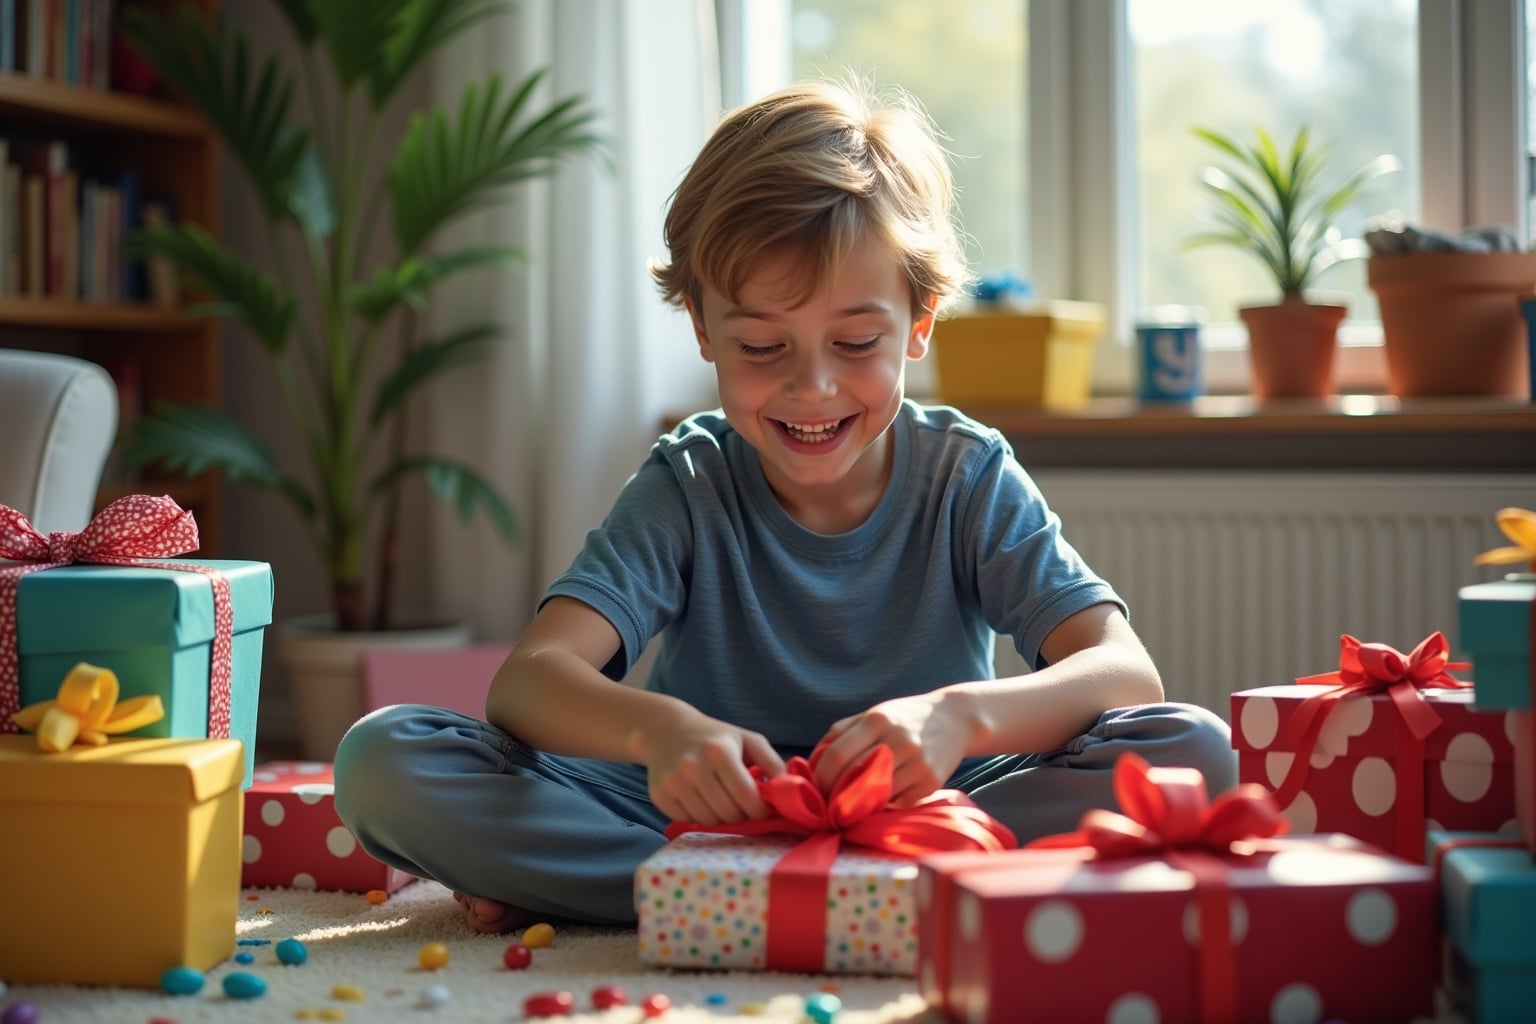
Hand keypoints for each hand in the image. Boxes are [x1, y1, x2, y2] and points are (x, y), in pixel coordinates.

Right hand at [632, 710, 785, 825]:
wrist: (666, 730)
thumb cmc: (715, 736)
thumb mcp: (747, 739)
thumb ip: (772, 761)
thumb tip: (788, 788)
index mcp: (719, 752)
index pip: (747, 796)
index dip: (760, 811)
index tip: (764, 810)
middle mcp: (694, 767)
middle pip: (729, 813)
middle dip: (742, 816)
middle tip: (744, 807)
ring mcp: (674, 782)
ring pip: (709, 821)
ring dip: (721, 819)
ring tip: (723, 802)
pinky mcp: (660, 795)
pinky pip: (688, 821)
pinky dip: (700, 818)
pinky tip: (703, 801)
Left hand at [813, 692, 970, 805]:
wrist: (955, 719)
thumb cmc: (905, 718)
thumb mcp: (873, 715)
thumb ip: (841, 732)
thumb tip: (811, 762)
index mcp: (877, 720)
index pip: (837, 756)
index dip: (820, 777)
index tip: (815, 788)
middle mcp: (897, 740)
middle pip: (852, 777)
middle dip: (834, 795)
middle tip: (827, 803)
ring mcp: (917, 762)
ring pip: (875, 795)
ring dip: (859, 805)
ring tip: (852, 804)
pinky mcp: (931, 782)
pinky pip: (897, 804)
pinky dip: (885, 806)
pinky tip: (882, 800)